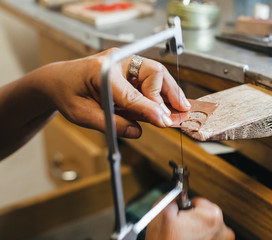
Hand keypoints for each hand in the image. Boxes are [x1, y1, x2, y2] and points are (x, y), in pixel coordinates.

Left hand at [37, 48, 190, 137]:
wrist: (58, 80)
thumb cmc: (67, 94)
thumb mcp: (83, 115)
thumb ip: (111, 124)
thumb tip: (136, 131)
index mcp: (101, 71)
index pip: (132, 93)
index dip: (150, 109)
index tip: (165, 122)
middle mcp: (116, 61)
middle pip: (153, 72)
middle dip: (169, 92)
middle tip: (180, 110)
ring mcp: (124, 61)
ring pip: (156, 73)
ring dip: (169, 91)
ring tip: (181, 106)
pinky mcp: (129, 66)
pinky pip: (151, 76)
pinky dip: (162, 90)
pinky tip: (169, 102)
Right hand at [145, 197, 234, 239]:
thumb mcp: (160, 212)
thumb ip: (172, 197)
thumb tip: (178, 194)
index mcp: (212, 216)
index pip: (198, 201)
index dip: (185, 210)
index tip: (179, 219)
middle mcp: (224, 231)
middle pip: (204, 216)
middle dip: (192, 221)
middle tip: (180, 232)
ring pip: (206, 229)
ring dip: (196, 233)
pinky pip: (209, 239)